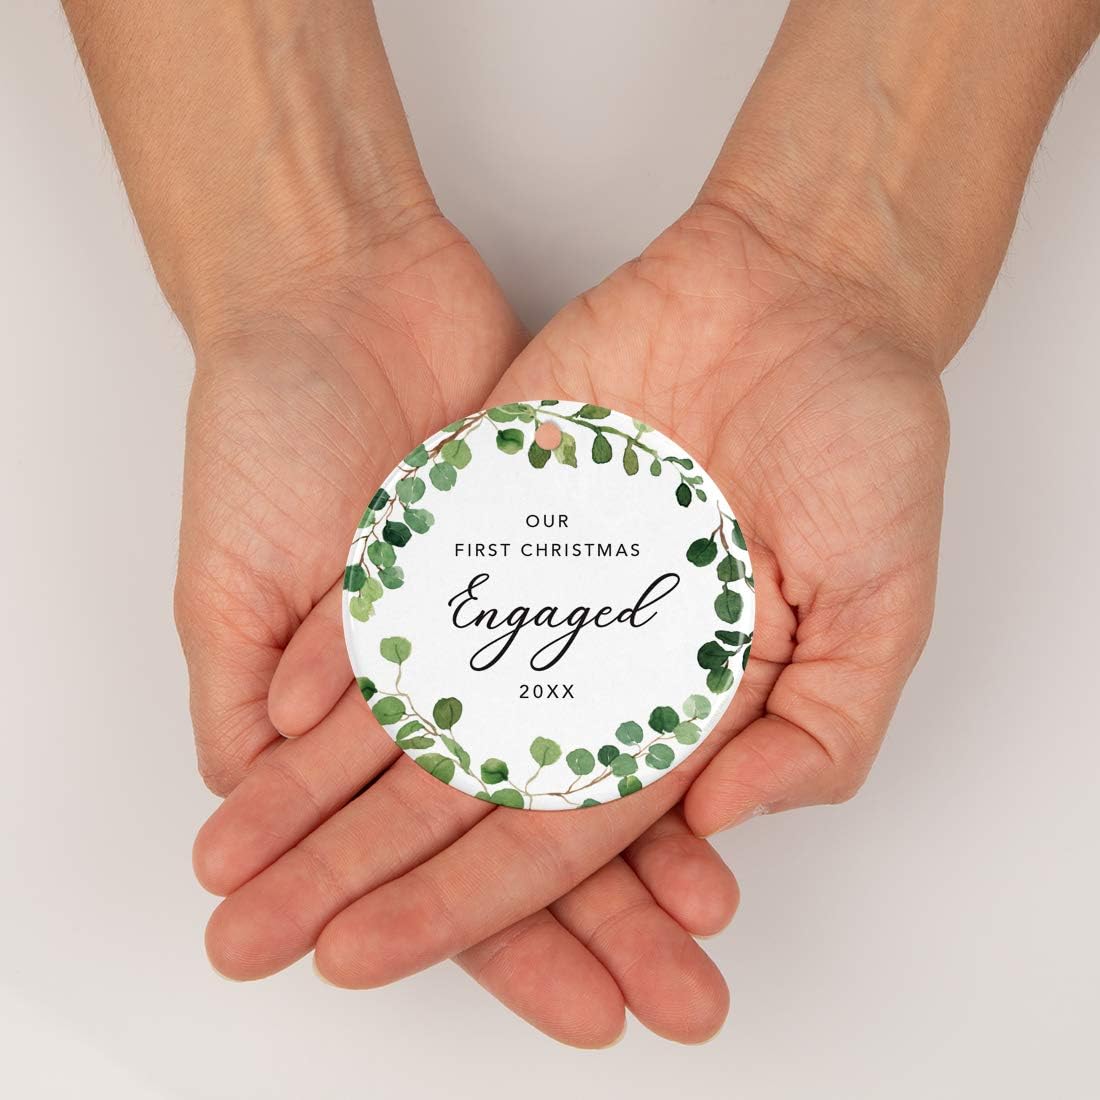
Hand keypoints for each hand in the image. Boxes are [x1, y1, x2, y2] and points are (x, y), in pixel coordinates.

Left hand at [193, 201, 947, 1007]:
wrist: (796, 291)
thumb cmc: (859, 437)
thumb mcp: (882, 603)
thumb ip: (819, 731)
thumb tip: (716, 826)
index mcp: (675, 702)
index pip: (556, 832)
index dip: (463, 900)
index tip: (368, 955)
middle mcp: (587, 657)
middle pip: (456, 786)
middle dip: (361, 868)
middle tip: (266, 941)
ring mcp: (527, 581)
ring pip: (408, 700)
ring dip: (318, 781)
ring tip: (235, 853)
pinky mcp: (483, 506)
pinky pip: (397, 587)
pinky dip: (332, 653)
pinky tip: (267, 720)